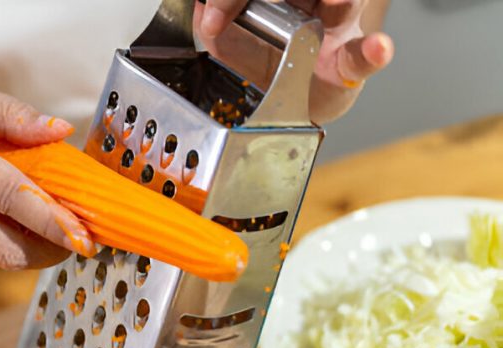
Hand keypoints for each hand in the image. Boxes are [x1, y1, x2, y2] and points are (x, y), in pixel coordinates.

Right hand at [0, 75, 95, 269]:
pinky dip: (7, 242)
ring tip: (56, 229)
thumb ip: (9, 114)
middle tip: (79, 239)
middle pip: (4, 249)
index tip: (83, 233)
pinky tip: (21, 223)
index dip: (51, 219)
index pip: (10, 197)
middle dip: (49, 252)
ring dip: (31, 249)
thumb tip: (56, 130)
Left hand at [195, 0, 393, 122]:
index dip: (232, 0)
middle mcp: (314, 3)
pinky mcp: (353, 62)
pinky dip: (374, 52)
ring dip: (339, 2)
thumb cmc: (274, 65)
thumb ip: (217, 32)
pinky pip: (367, 54)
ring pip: (345, 3)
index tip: (211, 17)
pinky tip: (377, 48)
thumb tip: (201, 12)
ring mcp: (337, 28)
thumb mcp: (236, 47)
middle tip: (244, 8)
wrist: (299, 105)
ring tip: (334, 6)